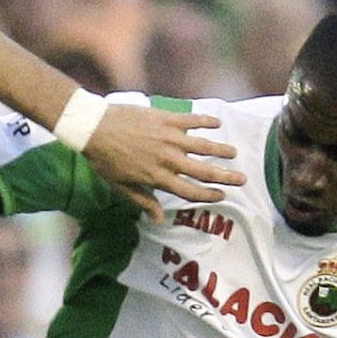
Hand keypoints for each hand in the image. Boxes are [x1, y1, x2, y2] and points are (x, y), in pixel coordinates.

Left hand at [82, 106, 244, 221]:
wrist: (94, 128)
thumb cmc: (105, 160)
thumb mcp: (122, 186)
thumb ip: (144, 201)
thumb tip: (160, 219)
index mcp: (158, 178)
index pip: (190, 191)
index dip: (208, 195)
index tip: (222, 196)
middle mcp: (168, 159)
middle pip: (204, 171)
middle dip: (225, 177)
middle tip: (242, 179)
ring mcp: (169, 137)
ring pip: (203, 145)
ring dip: (221, 149)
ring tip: (234, 153)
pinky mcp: (167, 118)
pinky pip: (193, 120)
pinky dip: (207, 121)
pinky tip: (218, 123)